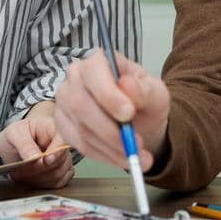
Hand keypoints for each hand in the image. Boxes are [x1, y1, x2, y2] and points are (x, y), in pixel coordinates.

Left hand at [0, 102, 73, 188]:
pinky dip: (45, 185)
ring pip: (61, 174)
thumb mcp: (13, 135)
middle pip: (62, 160)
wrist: (12, 147)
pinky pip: (60, 182)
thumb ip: (25, 146)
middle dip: (42, 168)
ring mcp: (63, 158)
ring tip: (26, 173)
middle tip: (26, 168)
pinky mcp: (61, 172)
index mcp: (52, 127)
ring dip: (41, 178)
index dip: (56, 152)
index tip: (45, 160)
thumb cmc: (15, 136)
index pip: (63, 140)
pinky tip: (34, 179)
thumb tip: (36, 158)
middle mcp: (61, 143)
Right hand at [54, 50, 169, 170]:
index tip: (129, 113)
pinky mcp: (64, 125)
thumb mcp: (156, 93)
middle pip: (81, 104)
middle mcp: (75, 77)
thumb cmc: (145, 101)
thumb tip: (127, 85)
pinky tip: (121, 158)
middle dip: (110, 130)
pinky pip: (80, 146)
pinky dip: (104, 156)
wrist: (139, 121)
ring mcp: (65, 102)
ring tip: (137, 156)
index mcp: (98, 61)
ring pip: (81, 129)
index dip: (108, 95)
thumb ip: (145, 89)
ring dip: (112, 149)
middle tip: (135, 144)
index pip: (93, 72)